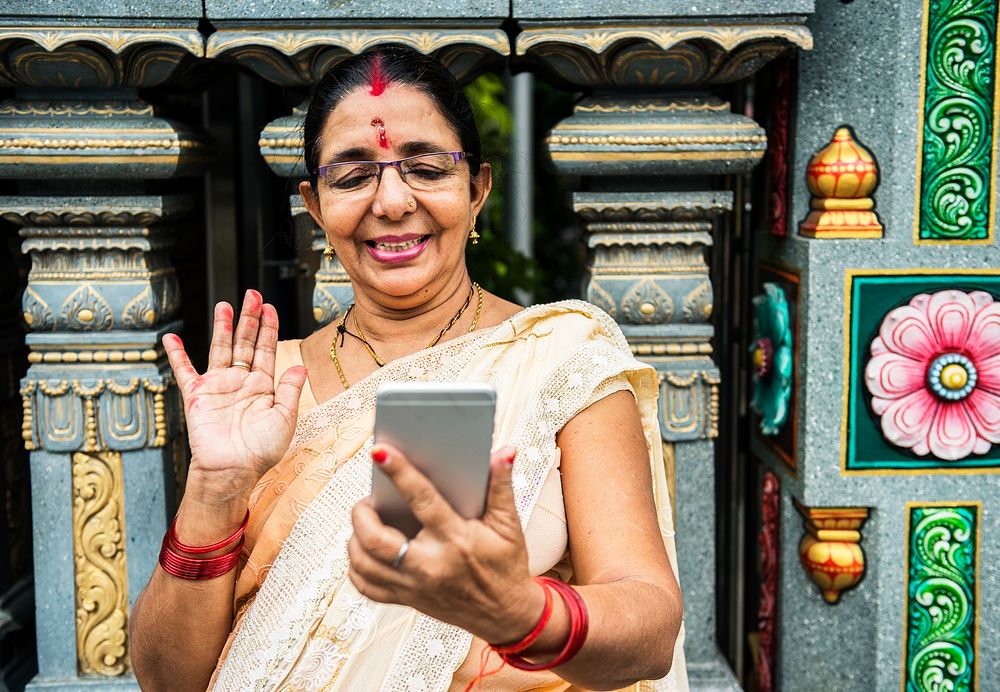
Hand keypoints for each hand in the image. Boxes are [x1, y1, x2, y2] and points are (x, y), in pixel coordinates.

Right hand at [164, 290, 307, 506]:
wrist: (232, 470)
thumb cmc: (260, 451)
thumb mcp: (284, 419)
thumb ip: (290, 391)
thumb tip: (300, 368)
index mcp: (263, 387)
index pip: (266, 350)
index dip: (268, 328)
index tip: (270, 308)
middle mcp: (240, 382)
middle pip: (245, 342)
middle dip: (249, 318)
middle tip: (252, 294)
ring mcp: (218, 386)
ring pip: (220, 349)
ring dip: (222, 327)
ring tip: (224, 305)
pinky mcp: (197, 395)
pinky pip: (184, 370)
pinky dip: (176, 354)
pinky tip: (170, 338)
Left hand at [348, 445, 544, 644]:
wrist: (506, 614)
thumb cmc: (506, 565)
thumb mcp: (509, 524)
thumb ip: (501, 486)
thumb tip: (504, 453)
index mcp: (456, 541)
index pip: (422, 500)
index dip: (399, 473)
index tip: (380, 452)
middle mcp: (430, 566)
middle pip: (377, 540)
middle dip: (362, 514)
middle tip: (367, 500)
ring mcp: (415, 586)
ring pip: (365, 565)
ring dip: (355, 539)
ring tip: (364, 520)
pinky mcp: (407, 600)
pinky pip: (367, 587)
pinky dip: (357, 566)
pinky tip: (363, 549)